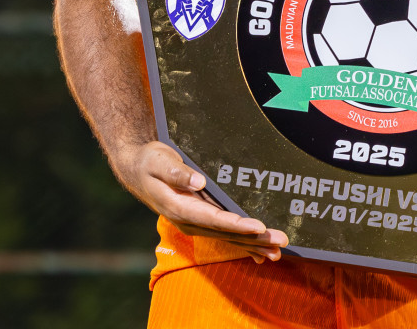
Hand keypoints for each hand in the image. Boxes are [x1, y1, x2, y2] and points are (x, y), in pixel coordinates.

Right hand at [122, 141, 288, 262]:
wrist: (136, 170)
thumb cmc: (149, 162)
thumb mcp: (158, 161)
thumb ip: (176, 172)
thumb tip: (198, 180)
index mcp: (180, 207)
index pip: (214, 218)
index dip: (237, 224)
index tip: (258, 227)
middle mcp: (189, 221)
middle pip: (227, 233)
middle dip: (255, 239)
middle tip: (280, 242)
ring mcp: (195, 223)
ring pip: (229, 238)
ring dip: (254, 245)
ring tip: (277, 252)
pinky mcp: (201, 221)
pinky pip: (225, 235)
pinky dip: (244, 245)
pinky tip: (260, 255)